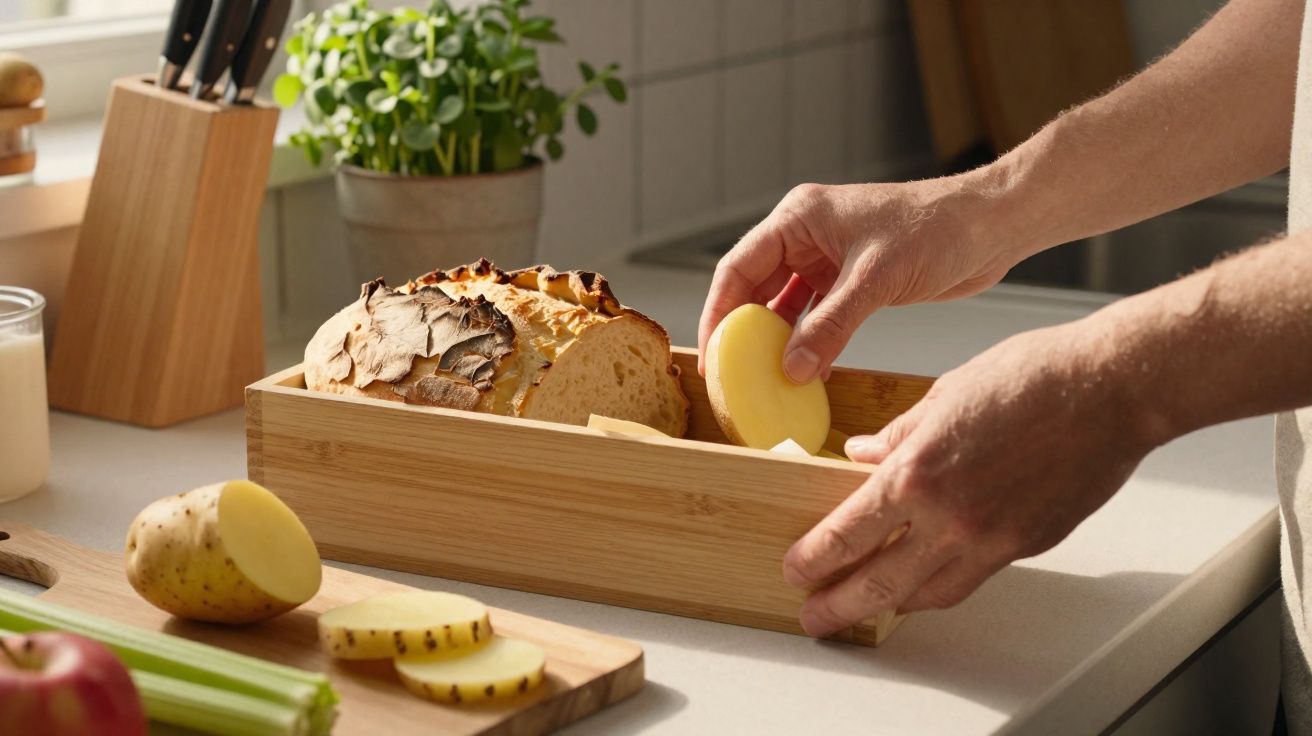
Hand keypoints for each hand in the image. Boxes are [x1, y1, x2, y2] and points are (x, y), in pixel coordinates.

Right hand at [697, 176, 1023, 382]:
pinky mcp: (852, 279)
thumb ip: (831, 326)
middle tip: (730, 373)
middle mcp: (807, 236)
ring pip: (785, 304)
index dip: (719, 312)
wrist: (991, 226)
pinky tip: (807, 371)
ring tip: (763, 378)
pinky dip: (810, 342)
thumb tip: (792, 370)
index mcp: (799, 217)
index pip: (739, 267)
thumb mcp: (876, 280)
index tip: (711, 353)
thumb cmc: (937, 228)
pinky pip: (817, 315)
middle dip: (743, 330)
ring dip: (776, 340)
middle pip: (755, 287)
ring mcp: (829, 258)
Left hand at [781, 322, 1159, 636]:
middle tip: (814, 615)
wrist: (1111, 388)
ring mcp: (991, 538)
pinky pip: (969, 580)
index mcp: (918, 471)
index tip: (795, 568)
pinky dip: (937, 587)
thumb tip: (862, 454)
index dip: (813, 559)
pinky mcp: (1027, 545)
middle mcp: (950, 516)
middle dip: (837, 605)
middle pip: (877, 583)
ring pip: (926, 594)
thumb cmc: (1035, 376)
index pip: (846, 533)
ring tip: (863, 606)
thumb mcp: (944, 393)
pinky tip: (923, 582)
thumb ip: (898, 433)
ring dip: (887, 606)